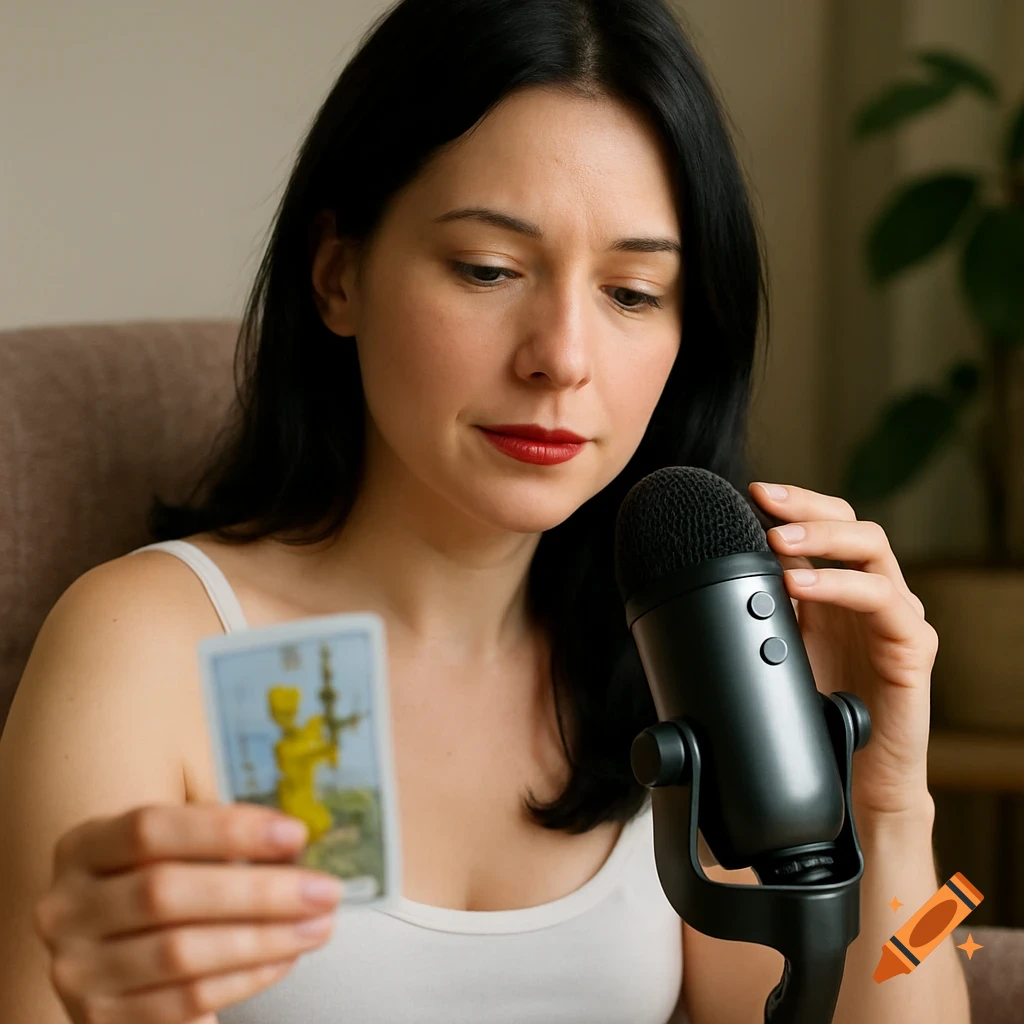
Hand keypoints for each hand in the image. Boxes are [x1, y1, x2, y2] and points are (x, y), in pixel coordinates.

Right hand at [34, 803, 343, 1023]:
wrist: (114, 956)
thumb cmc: (158, 885)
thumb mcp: (170, 848)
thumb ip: (217, 837)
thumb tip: (293, 841)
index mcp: (83, 847)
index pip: (151, 829)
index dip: (227, 830)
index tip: (295, 834)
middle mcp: (67, 908)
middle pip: (166, 894)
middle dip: (259, 891)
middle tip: (323, 889)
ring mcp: (79, 970)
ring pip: (180, 953)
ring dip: (264, 938)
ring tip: (318, 924)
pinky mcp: (104, 1020)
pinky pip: (186, 1000)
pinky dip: (246, 978)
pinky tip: (285, 957)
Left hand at [749, 482, 936, 824]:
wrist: (854, 778)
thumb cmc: (814, 713)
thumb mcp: (775, 650)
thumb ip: (757, 613)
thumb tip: (701, 582)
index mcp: (835, 590)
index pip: (822, 525)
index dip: (791, 503)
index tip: (749, 490)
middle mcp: (869, 592)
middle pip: (849, 522)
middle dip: (804, 505)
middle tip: (762, 501)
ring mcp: (894, 615)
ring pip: (872, 548)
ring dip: (821, 537)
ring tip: (774, 539)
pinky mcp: (912, 646)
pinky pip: (886, 601)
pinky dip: (843, 585)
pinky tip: (802, 585)